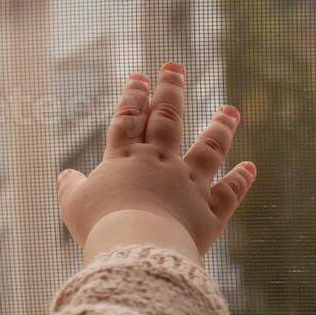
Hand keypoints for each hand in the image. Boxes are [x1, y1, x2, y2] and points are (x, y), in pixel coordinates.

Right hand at [56, 62, 256, 262]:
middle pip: (167, 120)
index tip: (139, 76)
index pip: (129, 120)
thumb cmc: (100, 226)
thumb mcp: (74, 206)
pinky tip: (250, 167)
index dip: (133, 96)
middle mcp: (161, 163)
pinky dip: (240, 179)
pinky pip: (228, 192)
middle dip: (171, 90)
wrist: (137, 247)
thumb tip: (65, 175)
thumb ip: (71, 188)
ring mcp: (189, 184)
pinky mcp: (209, 211)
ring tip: (230, 110)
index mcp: (125, 159)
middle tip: (175, 67)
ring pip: (208, 149)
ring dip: (220, 127)